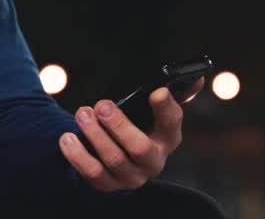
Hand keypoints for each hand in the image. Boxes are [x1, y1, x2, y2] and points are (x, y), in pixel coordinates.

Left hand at [58, 77, 203, 191]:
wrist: (121, 159)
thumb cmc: (141, 127)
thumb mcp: (156, 113)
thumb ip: (175, 94)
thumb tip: (198, 78)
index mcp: (168, 137)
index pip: (172, 123)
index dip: (165, 108)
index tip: (155, 92)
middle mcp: (153, 161)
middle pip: (139, 147)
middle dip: (119, 124)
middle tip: (101, 105)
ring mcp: (132, 176)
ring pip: (113, 159)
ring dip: (95, 135)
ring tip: (82, 114)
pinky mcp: (109, 186)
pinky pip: (92, 173)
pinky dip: (78, 155)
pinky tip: (67, 138)